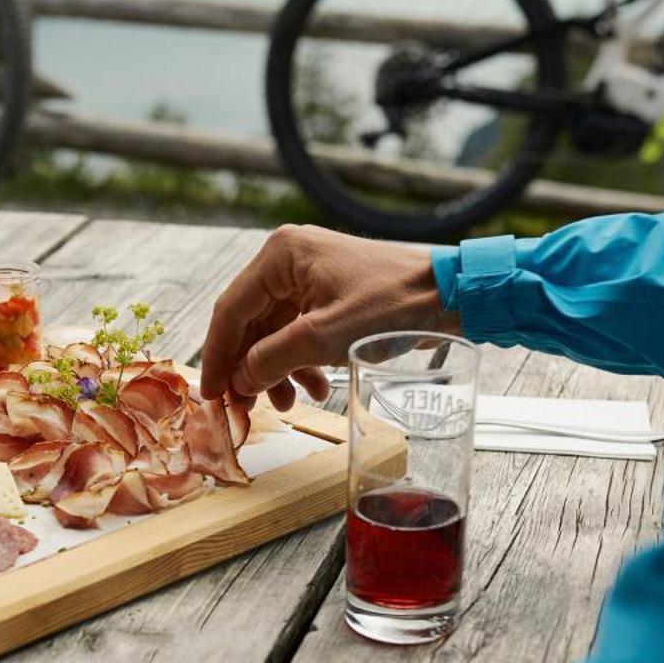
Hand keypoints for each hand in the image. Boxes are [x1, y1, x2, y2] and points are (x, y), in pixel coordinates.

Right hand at [200, 226, 457, 409]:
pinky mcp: (327, 294)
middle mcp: (288, 260)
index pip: (230, 310)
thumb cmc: (392, 304)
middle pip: (250, 323)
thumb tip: (239, 381)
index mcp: (280, 255)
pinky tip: (317, 388)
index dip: (217, 356)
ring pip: (273, 333)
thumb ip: (270, 360)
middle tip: (247, 407)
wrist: (451, 295)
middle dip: (251, 369)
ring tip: (290, 404)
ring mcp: (308, 277)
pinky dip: (300, 363)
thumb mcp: (321, 338)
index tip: (212, 394)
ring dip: (277, 371)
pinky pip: (298, 333)